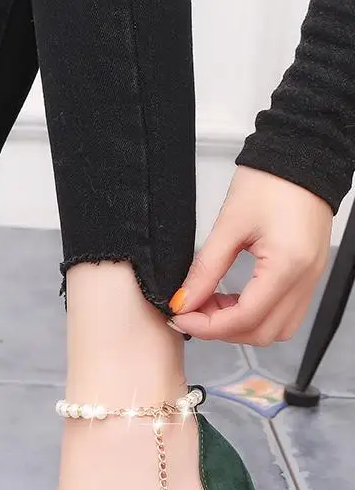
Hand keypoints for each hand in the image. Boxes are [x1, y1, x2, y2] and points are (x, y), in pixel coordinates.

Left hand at [169, 166, 332, 344]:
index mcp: (287, 266)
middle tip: (192, 309)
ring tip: (210, 302)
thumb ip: (204, 271)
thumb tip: (183, 302)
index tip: (179, 316)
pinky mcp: (307, 276)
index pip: (244, 319)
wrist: (302, 157)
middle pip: (261, 333)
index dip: (206, 326)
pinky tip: (230, 298)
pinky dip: (253, 315)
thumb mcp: (228, 227)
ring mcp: (310, 279)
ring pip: (274, 329)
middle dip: (221, 329)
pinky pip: (282, 313)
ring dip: (238, 325)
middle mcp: (305, 279)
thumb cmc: (269, 183)